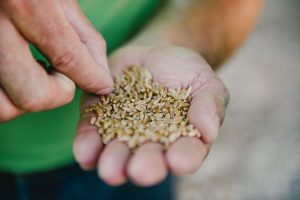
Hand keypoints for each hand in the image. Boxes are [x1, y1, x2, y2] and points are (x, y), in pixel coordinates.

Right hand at [0, 0, 112, 121]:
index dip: (92, 78)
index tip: (102, 85)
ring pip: (4, 108)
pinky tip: (17, 70)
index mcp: (24, 3)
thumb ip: (84, 38)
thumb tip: (101, 78)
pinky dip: (8, 94)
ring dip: (27, 98)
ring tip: (35, 72)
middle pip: (33, 97)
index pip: (67, 57)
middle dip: (56, 93)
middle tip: (58, 73)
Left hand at [74, 44, 228, 185]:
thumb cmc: (186, 71)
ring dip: (113, 162)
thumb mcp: (205, 83)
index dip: (184, 158)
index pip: (186, 153)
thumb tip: (208, 133)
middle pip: (148, 159)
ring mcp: (123, 130)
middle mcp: (151, 142)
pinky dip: (87, 144)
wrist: (156, 53)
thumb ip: (209, 106)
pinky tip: (85, 154)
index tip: (178, 161)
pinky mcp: (99, 114)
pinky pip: (92, 131)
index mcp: (181, 139)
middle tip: (139, 171)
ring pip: (117, 152)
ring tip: (110, 170)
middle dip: (144, 166)